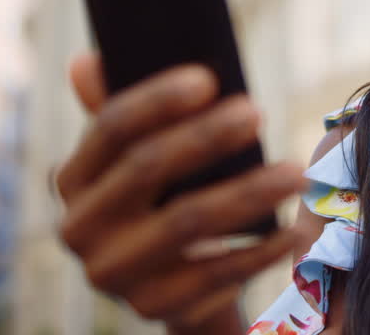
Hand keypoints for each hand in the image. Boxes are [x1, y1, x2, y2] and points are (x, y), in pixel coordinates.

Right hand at [55, 53, 304, 329]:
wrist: (170, 285)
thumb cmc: (162, 199)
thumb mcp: (139, 157)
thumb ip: (122, 109)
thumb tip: (86, 62)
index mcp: (73, 179)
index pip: (109, 129)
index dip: (156, 100)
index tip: (207, 78)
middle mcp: (79, 228)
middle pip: (145, 169)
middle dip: (205, 137)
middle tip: (257, 113)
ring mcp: (113, 273)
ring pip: (187, 220)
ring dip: (247, 192)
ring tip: (296, 170)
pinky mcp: (153, 307)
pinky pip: (216, 275)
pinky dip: (260, 250)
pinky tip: (295, 228)